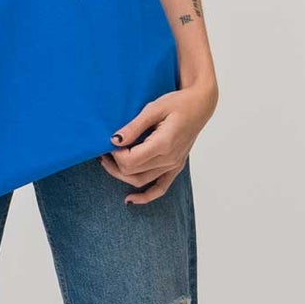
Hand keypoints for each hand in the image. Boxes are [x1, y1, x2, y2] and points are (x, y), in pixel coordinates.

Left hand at [100, 80, 217, 202]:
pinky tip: (130, 200)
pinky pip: (160, 188)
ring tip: (108, 163)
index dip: (115, 154)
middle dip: (114, 163)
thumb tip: (114, 140)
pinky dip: (145, 196)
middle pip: (132, 172)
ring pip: (141, 181)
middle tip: (104, 151)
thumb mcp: (153, 108)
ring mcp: (173, 165)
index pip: (130, 160)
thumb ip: (134, 126)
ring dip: (121, 176)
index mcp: (163, 144)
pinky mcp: (175, 167)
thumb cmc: (178, 103)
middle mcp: (169, 159)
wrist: (200, 105)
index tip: (109, 143)